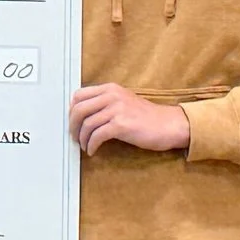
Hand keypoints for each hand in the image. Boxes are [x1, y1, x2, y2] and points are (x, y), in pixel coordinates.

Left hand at [70, 85, 191, 155]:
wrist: (168, 124)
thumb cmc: (146, 117)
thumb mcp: (123, 101)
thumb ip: (104, 103)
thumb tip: (82, 114)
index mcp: (110, 88)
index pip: (79, 95)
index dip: (71, 110)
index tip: (72, 122)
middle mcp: (112, 96)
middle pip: (79, 109)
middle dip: (73, 126)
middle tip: (74, 137)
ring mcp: (117, 109)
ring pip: (87, 124)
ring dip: (82, 139)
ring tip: (85, 146)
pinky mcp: (121, 125)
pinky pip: (97, 136)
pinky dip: (91, 145)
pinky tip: (93, 150)